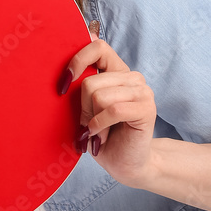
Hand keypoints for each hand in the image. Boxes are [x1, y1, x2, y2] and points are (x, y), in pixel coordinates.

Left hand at [65, 36, 156, 187]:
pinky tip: (100, 136)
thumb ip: (79, 86)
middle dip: (83, 108)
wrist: (124, 164)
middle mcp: (131, 76)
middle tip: (88, 125)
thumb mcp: (84, 107)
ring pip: (99, 96)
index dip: (77, 61)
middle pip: (90, 82)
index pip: (97, 47)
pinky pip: (112, 109)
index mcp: (116, 70)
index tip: (63, 84)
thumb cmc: (99, 134)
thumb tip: (66, 71)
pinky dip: (100, 125)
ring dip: (92, 120)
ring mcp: (142, 90)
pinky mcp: (147, 107)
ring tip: (97, 132)